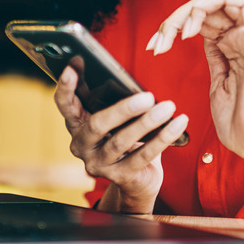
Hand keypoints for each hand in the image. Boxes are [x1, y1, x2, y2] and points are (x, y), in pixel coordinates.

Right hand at [53, 66, 188, 212]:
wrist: (137, 180)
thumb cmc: (127, 138)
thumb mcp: (116, 118)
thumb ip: (111, 100)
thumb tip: (129, 78)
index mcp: (77, 124)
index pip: (65, 104)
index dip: (67, 86)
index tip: (75, 63)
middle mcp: (82, 145)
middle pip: (97, 125)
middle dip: (123, 109)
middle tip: (148, 97)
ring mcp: (99, 164)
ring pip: (121, 141)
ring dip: (147, 123)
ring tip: (168, 107)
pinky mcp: (120, 177)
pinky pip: (143, 156)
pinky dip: (163, 137)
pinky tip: (178, 124)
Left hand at [148, 0, 243, 161]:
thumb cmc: (239, 122)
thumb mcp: (218, 81)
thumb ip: (214, 55)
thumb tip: (202, 34)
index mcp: (236, 47)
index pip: (206, 18)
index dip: (177, 24)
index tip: (155, 46)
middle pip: (210, 5)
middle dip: (178, 16)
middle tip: (160, 39)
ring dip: (193, 7)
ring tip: (178, 31)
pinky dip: (214, 3)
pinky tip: (194, 25)